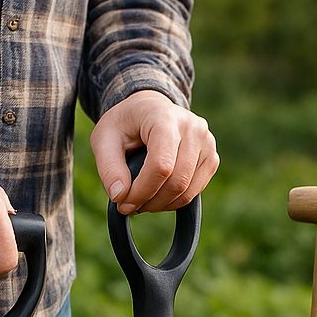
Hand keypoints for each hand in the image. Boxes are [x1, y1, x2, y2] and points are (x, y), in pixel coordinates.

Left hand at [91, 89, 218, 213]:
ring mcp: (207, 144)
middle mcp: (193, 128)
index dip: (142, 192)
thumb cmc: (126, 125)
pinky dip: (173, 201)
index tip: (123, 203)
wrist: (150, 111)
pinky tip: (157, 194)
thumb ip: (109, 167)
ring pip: (187, 192)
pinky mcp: (212, 159)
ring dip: (161, 205)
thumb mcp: (104, 138)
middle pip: (177, 182)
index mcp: (165, 118)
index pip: (161, 166)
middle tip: (130, 205)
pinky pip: (194, 193)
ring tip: (142, 200)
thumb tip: (120, 196)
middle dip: (150, 202)